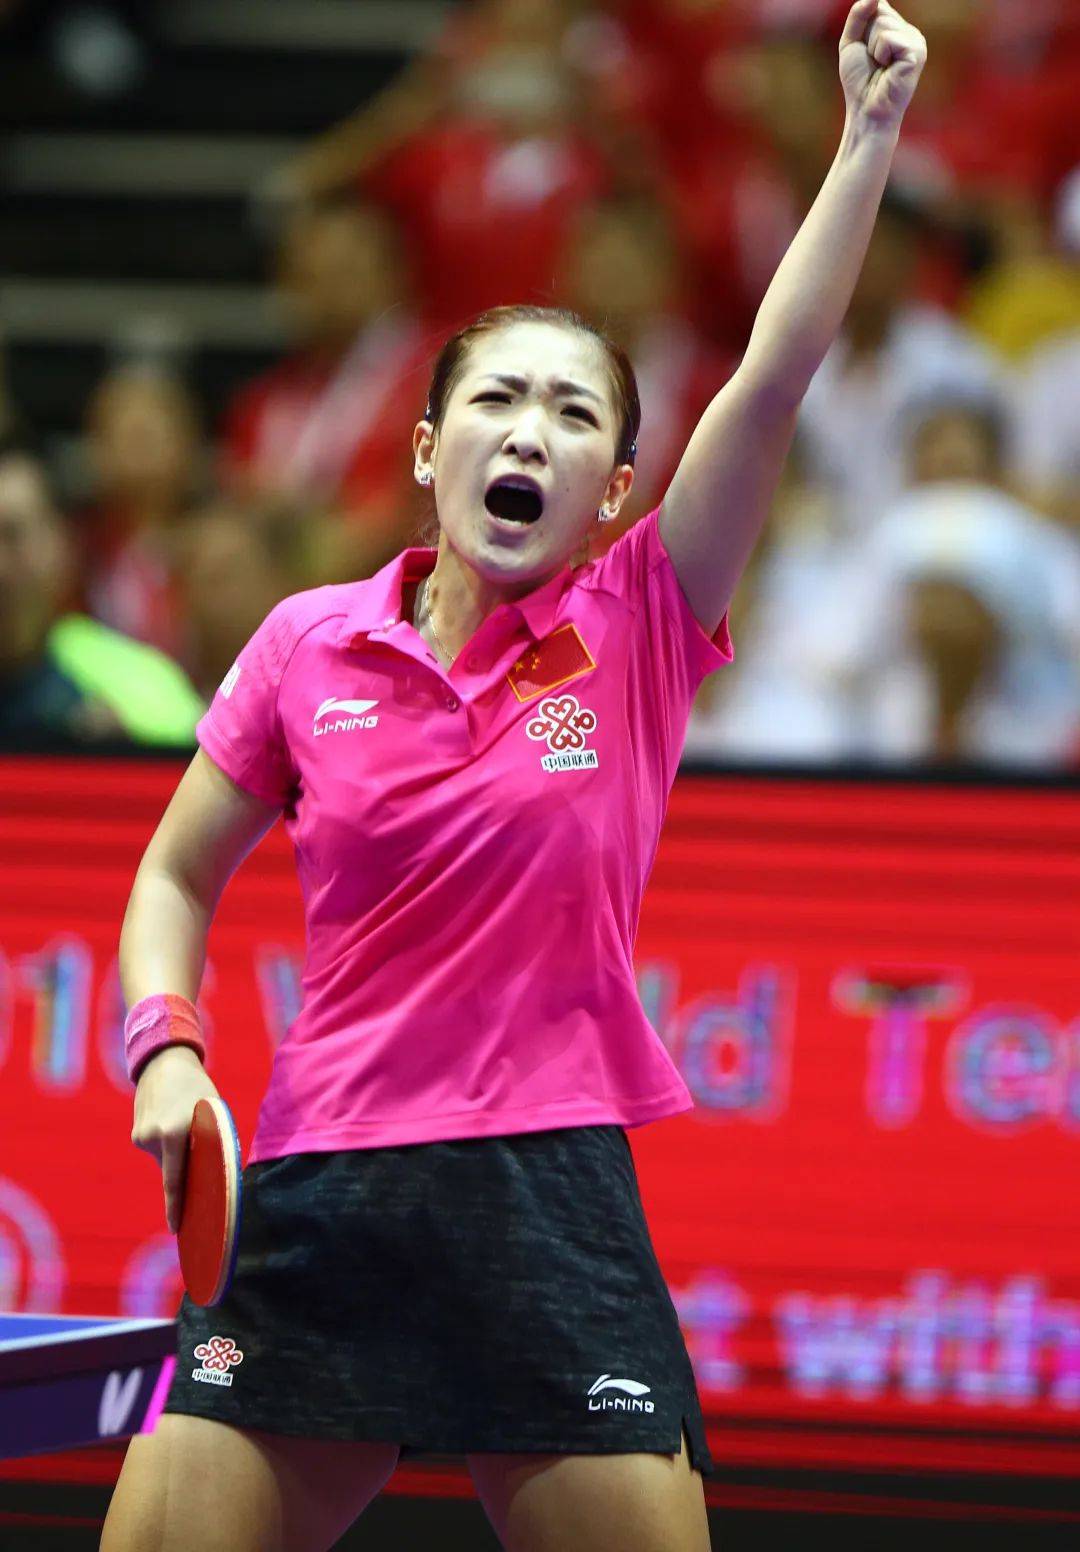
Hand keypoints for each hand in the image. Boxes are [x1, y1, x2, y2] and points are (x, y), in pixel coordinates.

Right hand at [131, 1046, 223, 1233]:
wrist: (163, 1062)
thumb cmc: (197, 1088)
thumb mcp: (211, 1111)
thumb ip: (209, 1141)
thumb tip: (212, 1175)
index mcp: (175, 1132)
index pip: (175, 1179)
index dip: (176, 1206)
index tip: (176, 1228)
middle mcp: (154, 1138)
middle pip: (175, 1171)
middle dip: (187, 1174)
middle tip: (199, 1168)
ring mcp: (141, 1137)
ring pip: (166, 1160)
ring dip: (178, 1152)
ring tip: (185, 1123)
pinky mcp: (136, 1136)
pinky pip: (158, 1150)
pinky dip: (168, 1145)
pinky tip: (172, 1122)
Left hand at [839, 0, 926, 133]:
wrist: (865, 110)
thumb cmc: (860, 81)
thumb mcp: (851, 42)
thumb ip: (858, 15)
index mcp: (897, 29)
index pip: (877, 6)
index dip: (863, 24)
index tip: (865, 48)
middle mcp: (909, 32)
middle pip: (879, 12)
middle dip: (866, 38)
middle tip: (872, 62)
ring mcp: (916, 40)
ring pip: (883, 24)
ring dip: (872, 49)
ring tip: (880, 67)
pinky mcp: (917, 51)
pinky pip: (888, 38)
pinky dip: (880, 54)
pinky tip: (887, 69)